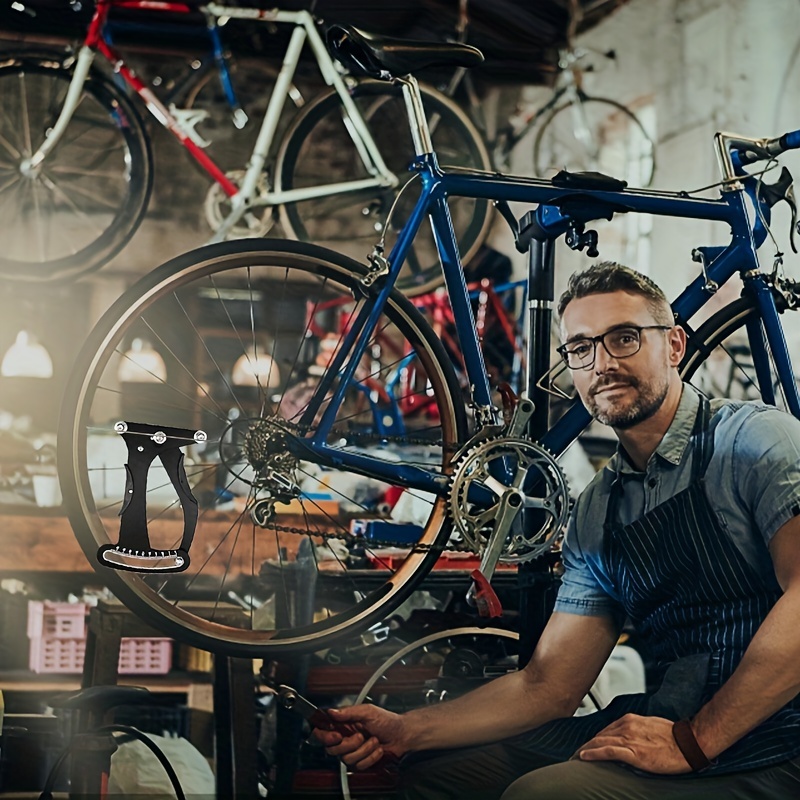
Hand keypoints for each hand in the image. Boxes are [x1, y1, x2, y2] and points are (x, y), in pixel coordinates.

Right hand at [312, 704, 407, 770]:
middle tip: (361, 736)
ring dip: (364, 749)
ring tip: (374, 740)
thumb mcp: (367, 711)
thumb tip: (331, 712)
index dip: (324, 737)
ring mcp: (353, 752)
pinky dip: (371, 757)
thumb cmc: (386, 720)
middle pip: (333, 749)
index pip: (323, 732)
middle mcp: (345, 739)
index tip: (336, 736)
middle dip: (349, 744)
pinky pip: (359, 766)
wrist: (401, 735)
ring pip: (347, 759)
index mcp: (344, 724)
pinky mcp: (361, 762)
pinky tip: (377, 749)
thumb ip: (348, 712)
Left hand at [575, 714, 692, 773]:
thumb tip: (627, 736)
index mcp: (630, 720)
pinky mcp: (633, 752)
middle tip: (577, 753)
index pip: (606, 730)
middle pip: (599, 736)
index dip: (595, 739)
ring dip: (586, 749)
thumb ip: (636, 729)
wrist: (687, 743)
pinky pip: (607, 752)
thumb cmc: (673, 736)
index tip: (588, 745)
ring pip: (600, 742)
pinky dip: (593, 753)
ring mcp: (628, 739)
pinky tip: (584, 757)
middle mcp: (626, 727)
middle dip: (587, 745)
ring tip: (576, 757)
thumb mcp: (649, 726)